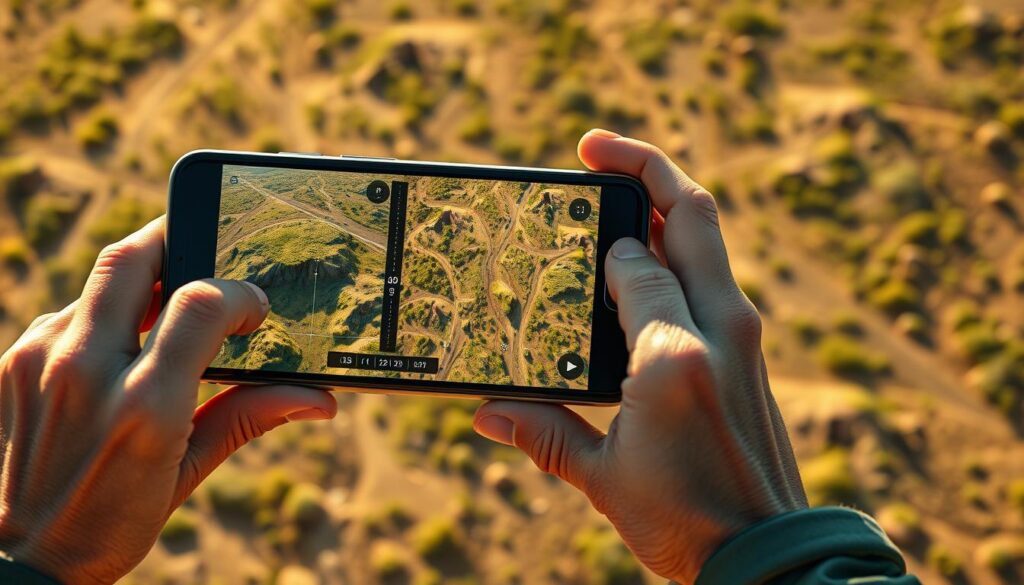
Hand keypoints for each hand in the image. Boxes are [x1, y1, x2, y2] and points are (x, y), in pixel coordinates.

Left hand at [0, 218, 336, 583]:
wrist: (14, 560)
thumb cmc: (109, 524)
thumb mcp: (186, 475)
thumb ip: (248, 419)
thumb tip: (318, 398)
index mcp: (144, 407)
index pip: (201, 303)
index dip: (239, 294)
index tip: (254, 310)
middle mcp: (85, 372)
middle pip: (132, 258)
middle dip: (176, 240)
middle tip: (205, 249)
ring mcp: (37, 361)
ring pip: (98, 283)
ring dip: (141, 284)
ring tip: (166, 312)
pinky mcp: (10, 363)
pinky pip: (68, 315)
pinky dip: (103, 319)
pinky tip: (120, 349)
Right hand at [473, 130, 807, 582]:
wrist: (769, 555)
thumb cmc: (686, 519)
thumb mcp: (603, 476)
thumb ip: (544, 432)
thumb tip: (485, 413)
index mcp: (672, 355)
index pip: (633, 261)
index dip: (597, 241)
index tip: (563, 232)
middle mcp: (720, 329)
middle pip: (691, 213)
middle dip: (644, 165)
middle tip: (593, 149)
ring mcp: (743, 335)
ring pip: (708, 236)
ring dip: (664, 201)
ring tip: (615, 192)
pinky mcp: (749, 350)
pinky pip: (713, 273)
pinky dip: (679, 247)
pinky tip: (643, 258)